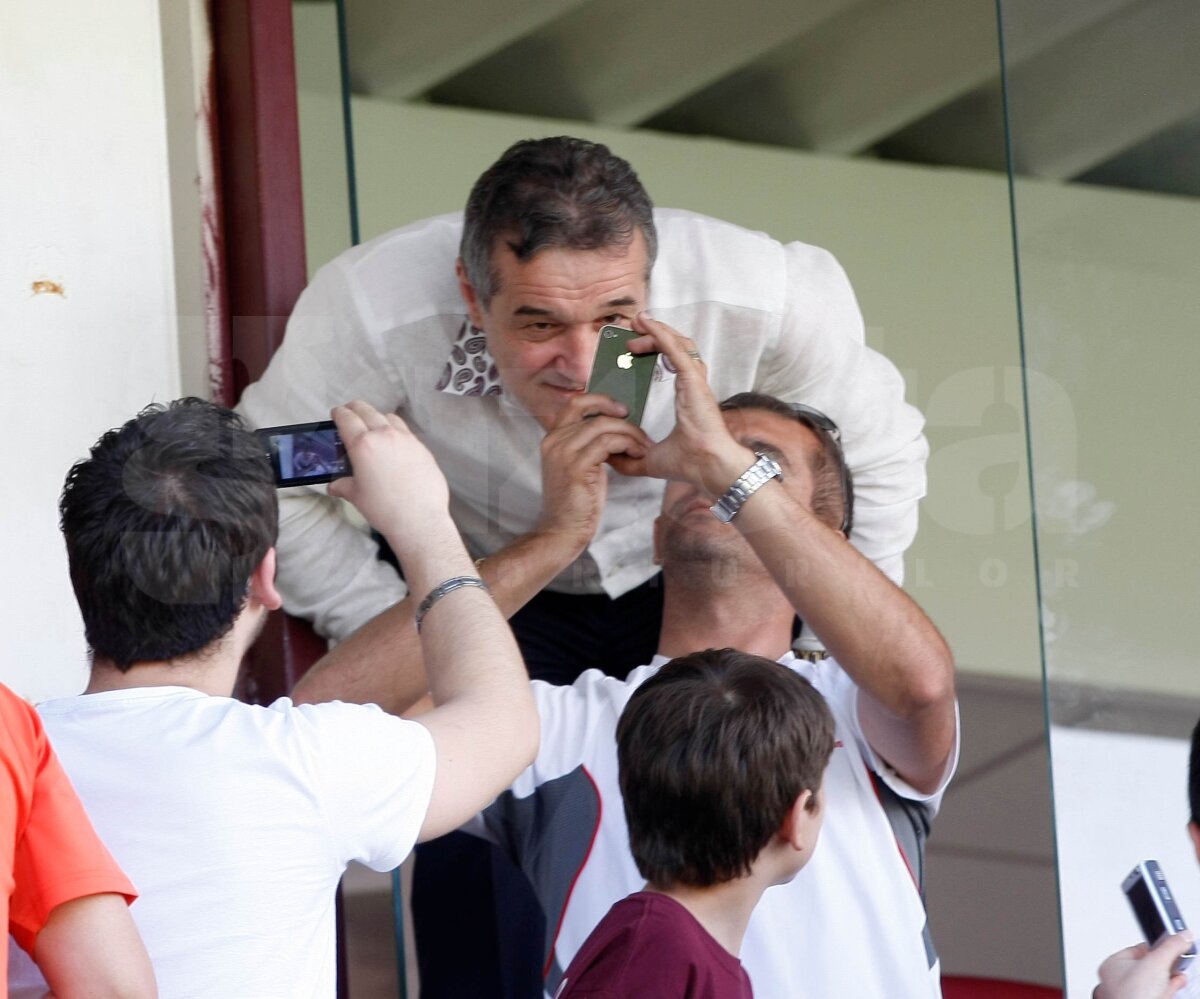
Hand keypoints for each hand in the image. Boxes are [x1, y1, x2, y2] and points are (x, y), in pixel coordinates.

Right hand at [328, 400, 449, 541]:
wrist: (419, 519)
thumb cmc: (384, 509)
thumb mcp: (357, 496)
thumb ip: (343, 485)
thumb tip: (334, 486)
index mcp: (363, 444)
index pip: (346, 418)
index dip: (338, 413)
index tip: (336, 413)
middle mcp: (384, 435)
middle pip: (366, 410)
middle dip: (355, 409)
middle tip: (350, 414)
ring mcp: (406, 439)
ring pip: (388, 417)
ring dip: (377, 417)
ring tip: (373, 426)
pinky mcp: (421, 447)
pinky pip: (405, 430)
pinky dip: (395, 430)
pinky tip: (394, 442)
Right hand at [535, 392, 649, 553]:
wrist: (562, 530)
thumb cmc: (575, 502)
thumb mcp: (577, 466)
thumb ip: (587, 445)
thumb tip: (612, 429)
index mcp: (552, 438)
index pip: (575, 403)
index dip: (600, 400)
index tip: (621, 411)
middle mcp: (554, 441)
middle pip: (593, 413)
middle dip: (622, 420)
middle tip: (640, 433)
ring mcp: (564, 452)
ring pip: (603, 426)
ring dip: (630, 435)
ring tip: (643, 447)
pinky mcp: (576, 466)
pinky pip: (608, 443)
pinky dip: (628, 445)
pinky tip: (637, 456)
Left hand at [610, 314, 751, 493]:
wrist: (707, 467)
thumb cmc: (690, 462)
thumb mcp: (650, 459)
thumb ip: (630, 457)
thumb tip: (610, 457)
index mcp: (688, 396)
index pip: (675, 362)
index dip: (656, 348)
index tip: (634, 347)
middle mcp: (693, 384)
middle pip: (676, 346)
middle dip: (654, 334)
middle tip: (631, 330)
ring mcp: (695, 380)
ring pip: (679, 342)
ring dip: (657, 330)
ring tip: (637, 324)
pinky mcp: (693, 380)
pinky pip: (677, 349)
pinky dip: (661, 334)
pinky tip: (646, 323)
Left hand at [1096, 934, 1192, 998]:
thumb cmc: (1134, 995)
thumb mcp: (1156, 963)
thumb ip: (1170, 947)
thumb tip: (1182, 936)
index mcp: (1111, 964)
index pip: (1135, 949)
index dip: (1154, 947)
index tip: (1167, 945)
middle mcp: (1117, 979)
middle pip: (1145, 966)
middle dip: (1164, 963)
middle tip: (1175, 959)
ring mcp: (1128, 994)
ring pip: (1152, 981)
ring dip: (1168, 976)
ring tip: (1178, 972)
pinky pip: (1156, 993)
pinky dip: (1167, 988)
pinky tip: (1176, 984)